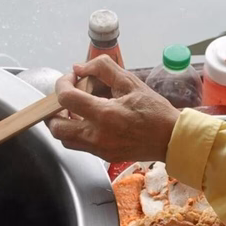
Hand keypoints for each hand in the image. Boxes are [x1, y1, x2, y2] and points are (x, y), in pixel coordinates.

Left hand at [50, 57, 178, 162]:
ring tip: (76, 110)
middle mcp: (97, 135)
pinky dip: (76, 132)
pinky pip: (78, 145)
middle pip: (56, 127)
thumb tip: (79, 68)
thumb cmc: (154, 111)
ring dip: (63, 123)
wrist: (171, 139)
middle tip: (66, 98)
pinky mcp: (103, 156)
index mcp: (105, 114)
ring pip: (64, 139)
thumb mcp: (131, 82)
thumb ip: (103, 68)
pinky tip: (89, 120)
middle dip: (54, 110)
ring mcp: (99, 149)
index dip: (62, 84)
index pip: (66, 98)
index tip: (71, 78)